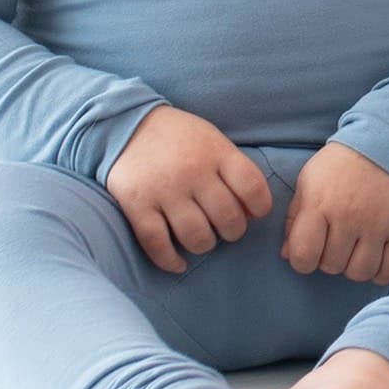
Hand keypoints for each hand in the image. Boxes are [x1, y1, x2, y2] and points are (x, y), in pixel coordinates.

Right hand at [105, 106, 271, 275]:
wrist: (128, 125)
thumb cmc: (180, 138)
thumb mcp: (214, 141)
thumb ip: (233, 172)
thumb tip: (252, 213)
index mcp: (217, 152)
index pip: (252, 187)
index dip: (261, 207)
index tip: (255, 213)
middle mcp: (192, 171)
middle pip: (227, 217)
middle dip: (233, 231)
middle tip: (227, 229)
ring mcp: (164, 189)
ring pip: (195, 235)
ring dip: (205, 244)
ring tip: (203, 239)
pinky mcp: (136, 204)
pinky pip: (156, 243)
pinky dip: (170, 260)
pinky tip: (178, 263)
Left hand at [283, 142, 388, 287]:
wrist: (388, 143)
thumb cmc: (341, 165)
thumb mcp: (309, 182)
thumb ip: (294, 218)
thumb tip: (287, 255)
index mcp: (320, 204)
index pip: (303, 256)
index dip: (303, 259)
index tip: (310, 250)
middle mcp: (349, 216)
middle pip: (331, 267)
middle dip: (329, 258)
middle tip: (337, 240)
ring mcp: (379, 224)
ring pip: (359, 273)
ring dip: (354, 265)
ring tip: (356, 248)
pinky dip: (382, 271)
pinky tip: (377, 256)